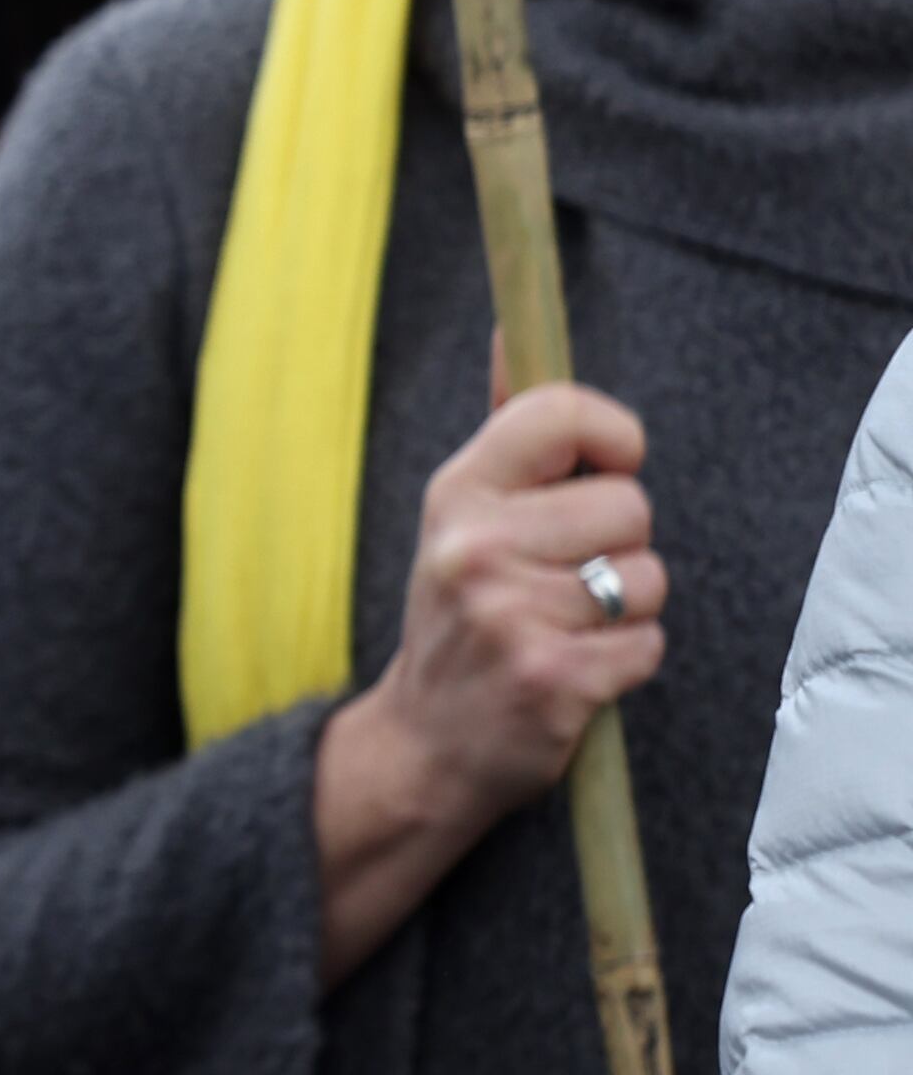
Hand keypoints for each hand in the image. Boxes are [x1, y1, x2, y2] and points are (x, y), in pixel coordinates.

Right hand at [311, 380, 663, 981]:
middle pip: (630, 505)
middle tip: (561, 579)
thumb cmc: (462, 617)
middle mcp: (474, 545)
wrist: (425, 743)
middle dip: (618, 546)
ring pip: (647, 578)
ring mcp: (510, 614)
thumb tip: (514, 331)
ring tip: (567, 627)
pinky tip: (575, 670)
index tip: (605, 470)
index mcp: (456, 492)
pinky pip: (649, 644)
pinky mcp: (551, 678)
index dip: (613, 439)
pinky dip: (626, 663)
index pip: (564, 413)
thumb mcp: (460, 516)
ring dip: (626, 609)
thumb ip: (506, 429)